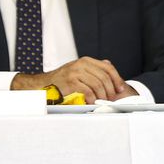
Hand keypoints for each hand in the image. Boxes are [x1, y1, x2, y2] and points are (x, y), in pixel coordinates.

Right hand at [12, 57, 127, 103]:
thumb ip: (93, 69)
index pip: (108, 68)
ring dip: (102, 95)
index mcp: (86, 61)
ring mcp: (76, 72)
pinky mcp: (71, 82)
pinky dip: (93, 98)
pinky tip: (92, 102)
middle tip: (112, 97)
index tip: (120, 88)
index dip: (117, 78)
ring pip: (97, 85)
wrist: (43, 84)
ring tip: (102, 101)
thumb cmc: (62, 79)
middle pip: (104, 77)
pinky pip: (88, 91)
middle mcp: (82, 64)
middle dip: (111, 89)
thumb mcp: (79, 69)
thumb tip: (110, 68)